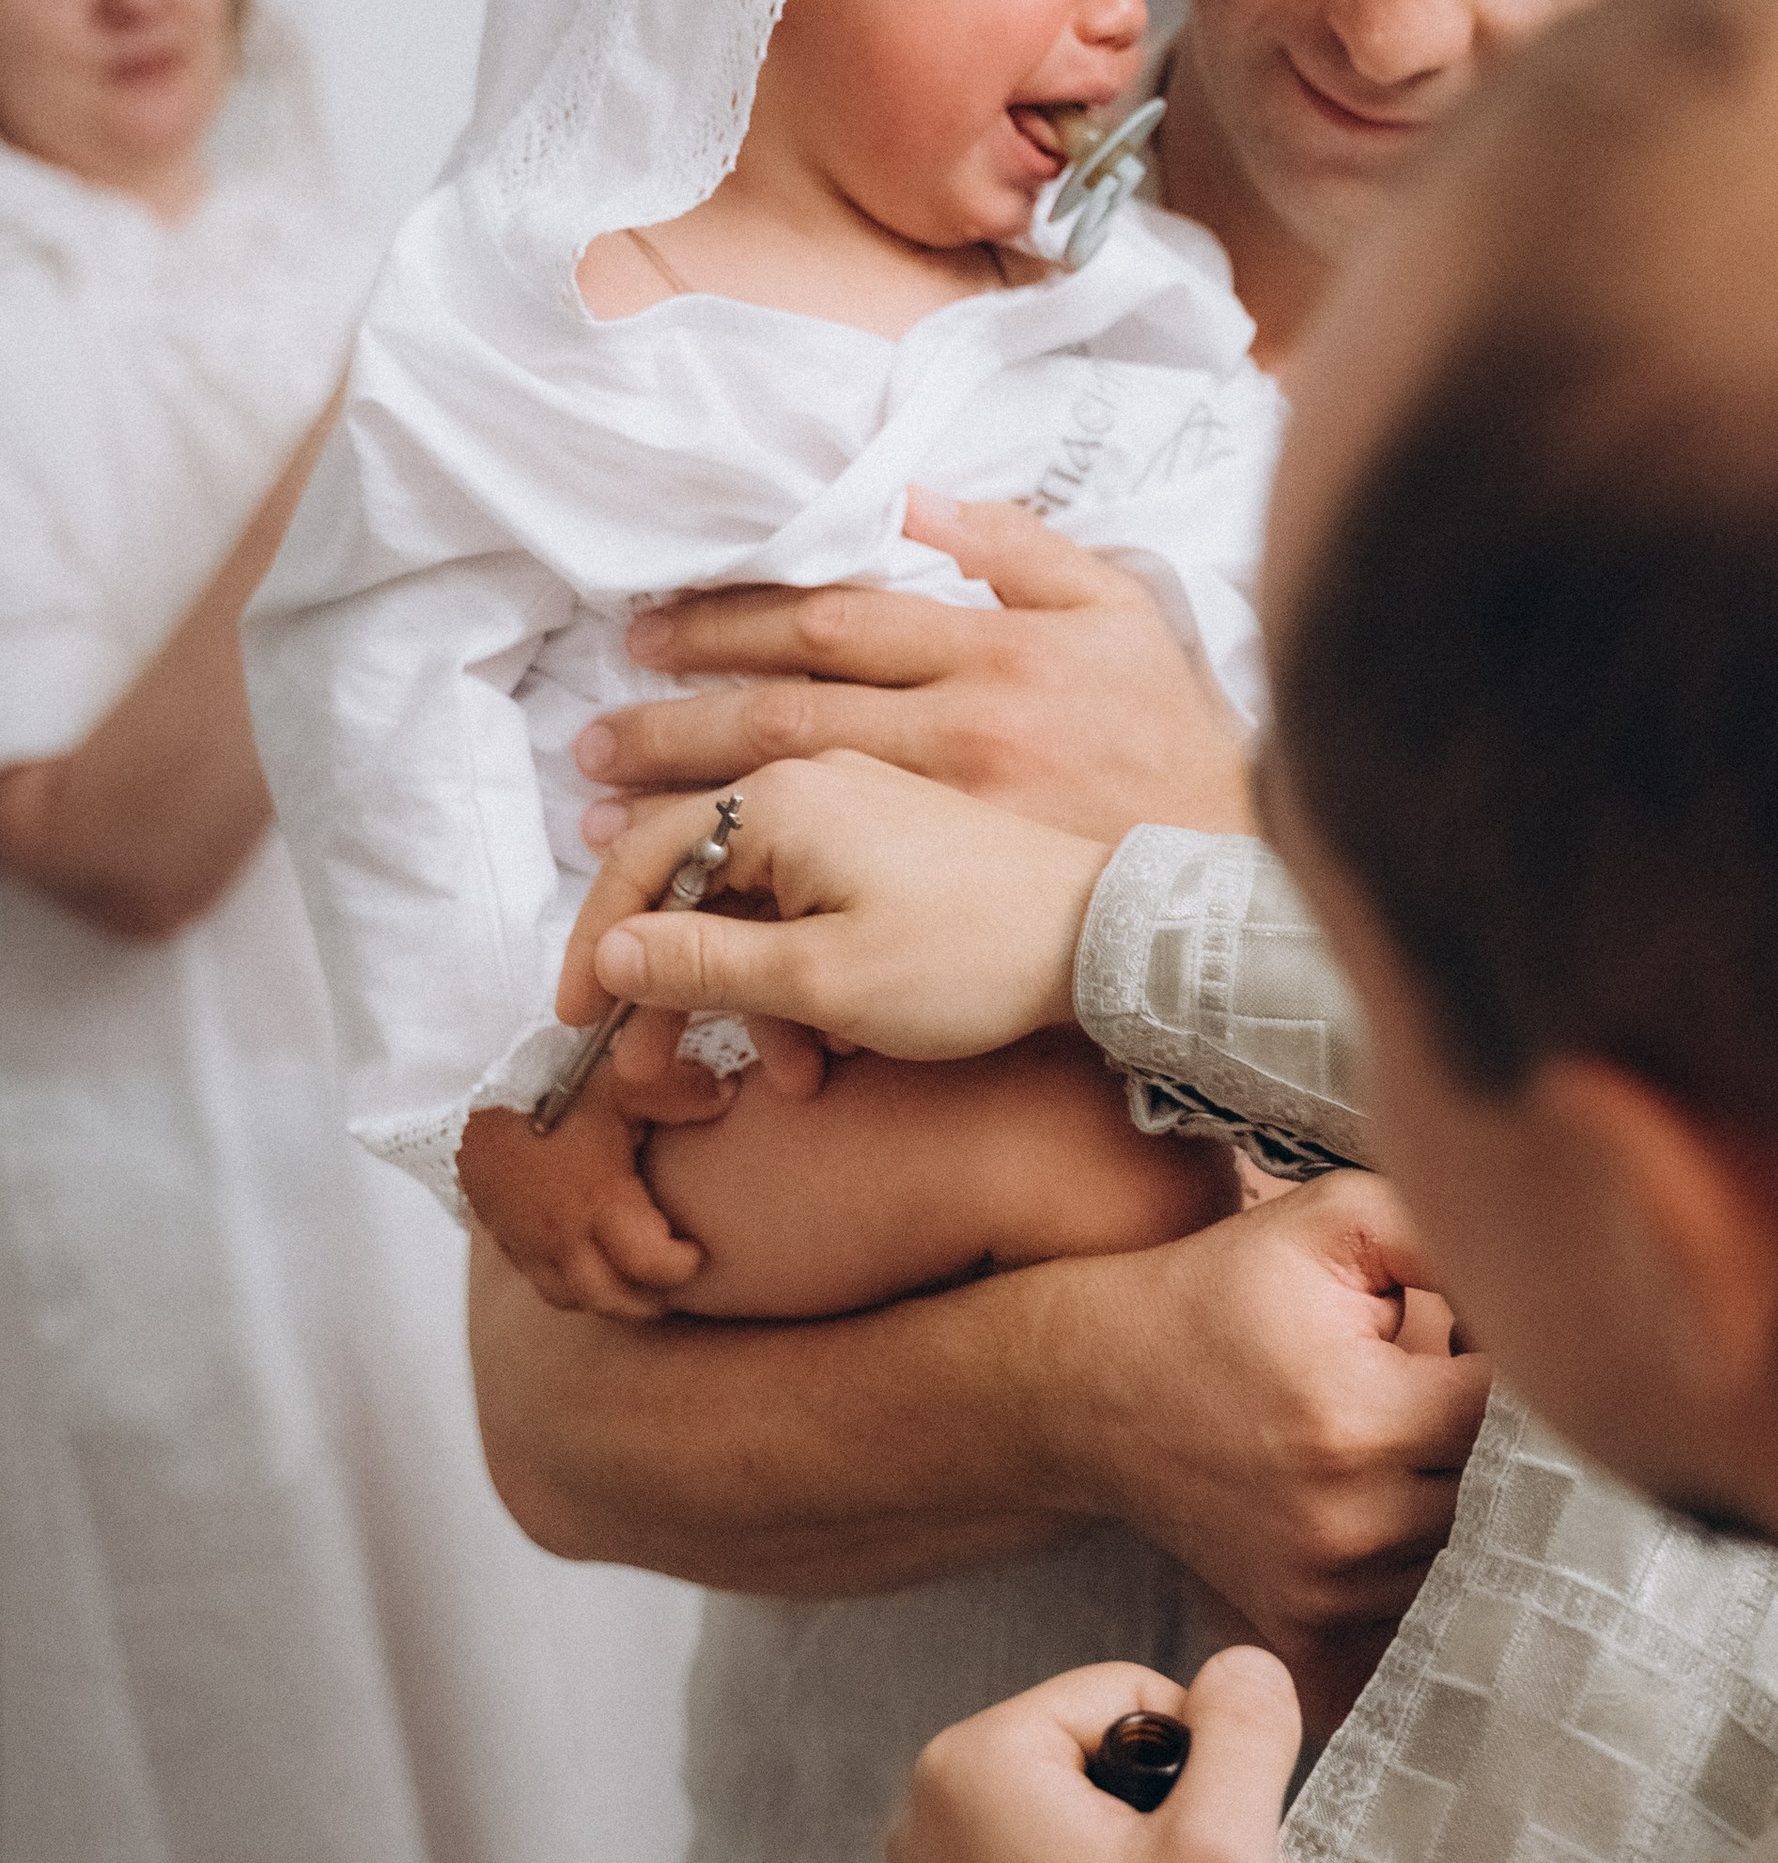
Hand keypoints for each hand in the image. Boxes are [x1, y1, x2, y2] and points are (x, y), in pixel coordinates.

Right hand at [456, 1054, 728, 1320]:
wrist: (459, 1092)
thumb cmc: (544, 1087)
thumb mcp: (618, 1082)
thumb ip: (678, 1091)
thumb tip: (729, 1095)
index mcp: (598, 1207)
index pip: (651, 1268)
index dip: (683, 1268)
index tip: (698, 1249)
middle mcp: (563, 1239)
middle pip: (616, 1300)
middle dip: (654, 1297)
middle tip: (677, 1273)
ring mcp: (530, 1245)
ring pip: (577, 1300)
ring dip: (614, 1298)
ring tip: (641, 1279)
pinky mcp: (507, 1239)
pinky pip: (544, 1284)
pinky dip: (575, 1286)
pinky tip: (592, 1264)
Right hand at [559, 753, 1106, 1061]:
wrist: (1109, 943)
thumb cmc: (975, 959)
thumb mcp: (821, 983)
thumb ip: (701, 964)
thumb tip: (610, 953)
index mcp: (779, 800)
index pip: (642, 858)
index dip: (599, 945)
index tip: (584, 1017)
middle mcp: (813, 783)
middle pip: (692, 881)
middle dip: (670, 986)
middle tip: (656, 1073)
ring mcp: (858, 805)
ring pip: (754, 903)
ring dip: (747, 996)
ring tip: (781, 1079)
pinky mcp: (895, 839)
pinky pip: (811, 902)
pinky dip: (801, 973)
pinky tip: (829, 1045)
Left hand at [574, 493, 1254, 844]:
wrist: (1229, 865)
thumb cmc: (1172, 738)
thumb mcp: (1117, 609)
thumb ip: (1016, 546)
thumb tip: (913, 500)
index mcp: (994, 646)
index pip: (829, 621)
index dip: (728, 622)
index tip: (650, 631)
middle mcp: (964, 723)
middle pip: (787, 706)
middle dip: (677, 718)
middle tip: (595, 739)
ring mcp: (953, 808)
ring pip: (791, 789)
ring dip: (686, 795)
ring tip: (605, 808)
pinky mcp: (952, 880)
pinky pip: (830, 869)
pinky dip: (746, 866)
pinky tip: (687, 874)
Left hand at [888, 1647, 1299, 1862]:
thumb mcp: (1227, 1850)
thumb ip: (1247, 1728)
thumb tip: (1242, 1665)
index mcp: (972, 1760)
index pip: (1132, 1689)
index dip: (1197, 1762)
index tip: (1197, 1860)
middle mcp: (925, 1805)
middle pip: (1100, 1748)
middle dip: (1162, 1814)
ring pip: (1082, 1813)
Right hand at [1065, 1173, 1488, 1716]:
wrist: (1098, 1392)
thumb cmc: (1223, 1295)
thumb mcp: (1332, 1219)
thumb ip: (1445, 1231)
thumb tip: (1533, 1274)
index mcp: (1361, 1419)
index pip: (1508, 1404)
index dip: (1490, 1358)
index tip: (1447, 1335)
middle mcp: (1347, 1522)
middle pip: (1493, 1484)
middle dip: (1468, 1431)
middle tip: (1409, 1384)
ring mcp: (1325, 1587)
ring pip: (1460, 1545)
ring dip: (1444, 1494)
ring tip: (1377, 1436)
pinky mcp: (1305, 1624)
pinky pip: (1407, 1602)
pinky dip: (1405, 1556)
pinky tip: (1365, 1498)